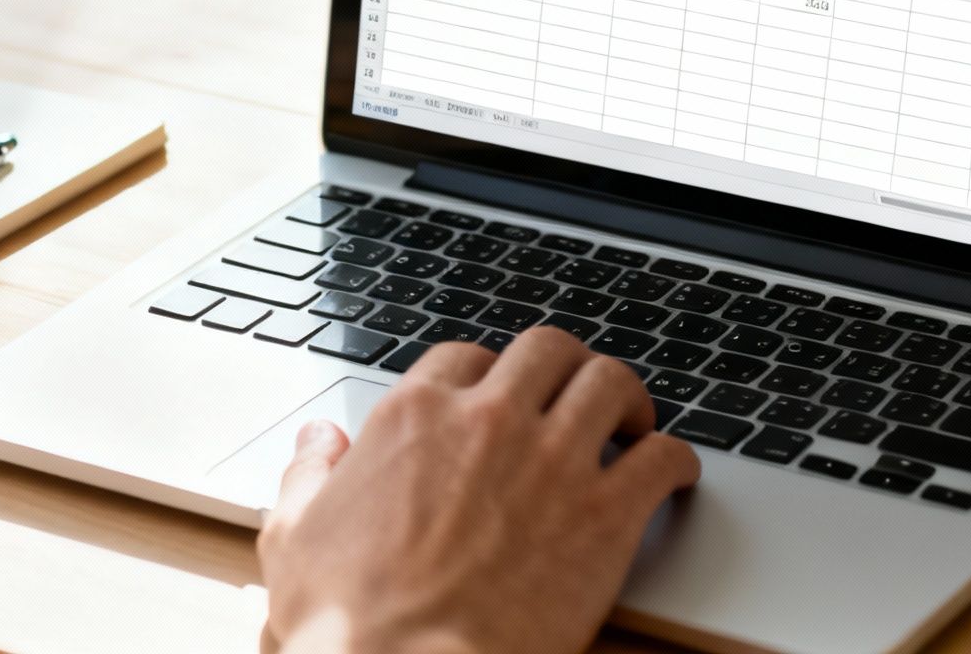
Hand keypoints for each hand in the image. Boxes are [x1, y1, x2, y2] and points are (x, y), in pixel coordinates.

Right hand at [256, 328, 700, 653]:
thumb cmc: (348, 621)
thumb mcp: (295, 537)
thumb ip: (308, 475)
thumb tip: (318, 441)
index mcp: (414, 417)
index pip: (465, 356)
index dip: (489, 374)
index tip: (501, 398)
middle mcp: (488, 420)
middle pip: (548, 349)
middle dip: (566, 367)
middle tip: (576, 394)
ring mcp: (552, 461)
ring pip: (611, 382)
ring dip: (627, 397)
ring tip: (632, 422)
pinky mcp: (605, 515)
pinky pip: (663, 457)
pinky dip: (675, 459)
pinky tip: (674, 474)